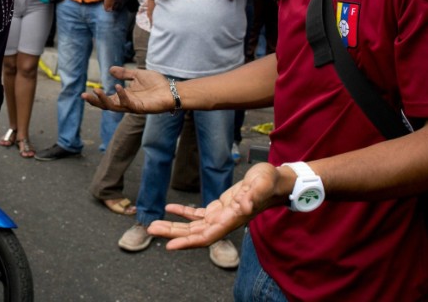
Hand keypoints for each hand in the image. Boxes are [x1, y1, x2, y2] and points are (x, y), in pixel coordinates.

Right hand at [81, 66, 171, 113]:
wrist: (172, 90)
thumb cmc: (157, 84)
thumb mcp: (137, 75)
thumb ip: (124, 73)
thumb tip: (110, 70)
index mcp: (124, 96)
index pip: (106, 99)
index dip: (96, 97)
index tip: (84, 93)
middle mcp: (126, 103)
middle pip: (107, 105)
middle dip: (95, 102)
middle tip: (84, 96)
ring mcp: (133, 106)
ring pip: (114, 107)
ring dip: (104, 100)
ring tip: (95, 91)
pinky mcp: (141, 108)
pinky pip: (129, 103)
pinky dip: (122, 95)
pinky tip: (118, 87)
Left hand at [147, 163, 281, 249]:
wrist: (277, 182)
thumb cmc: (270, 182)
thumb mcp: (262, 184)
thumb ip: (253, 196)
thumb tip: (243, 207)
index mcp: (231, 219)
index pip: (206, 236)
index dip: (187, 242)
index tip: (169, 245)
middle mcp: (224, 221)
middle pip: (194, 234)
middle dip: (172, 233)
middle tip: (150, 229)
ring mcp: (221, 215)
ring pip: (193, 226)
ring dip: (174, 226)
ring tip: (154, 224)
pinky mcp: (220, 207)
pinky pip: (197, 214)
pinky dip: (183, 212)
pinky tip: (169, 208)